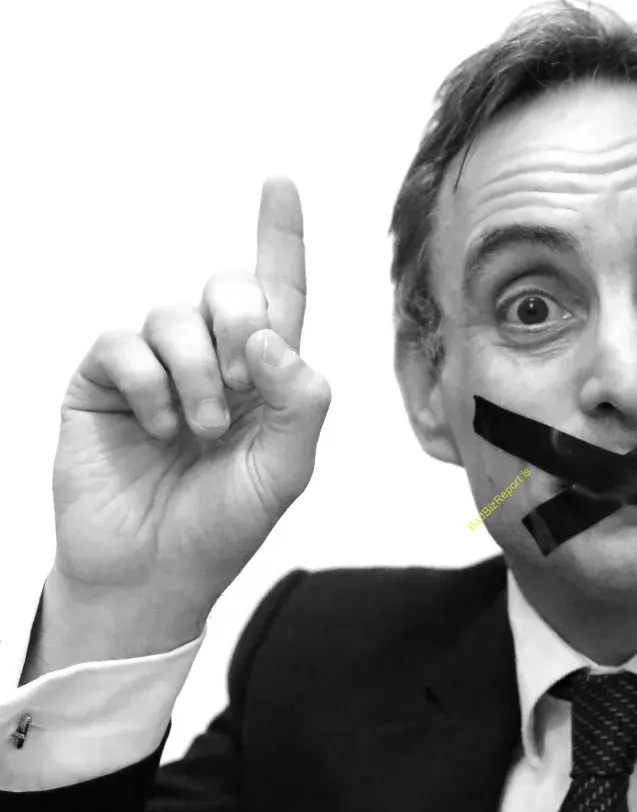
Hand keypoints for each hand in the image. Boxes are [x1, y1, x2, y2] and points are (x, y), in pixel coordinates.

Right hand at [48, 176, 331, 625]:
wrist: (153, 573)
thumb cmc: (223, 525)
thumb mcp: (285, 471)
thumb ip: (300, 402)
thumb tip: (269, 334)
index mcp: (266, 379)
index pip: (277, 296)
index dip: (279, 239)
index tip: (280, 183)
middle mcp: (213, 362)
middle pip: (229, 288)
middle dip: (239, 324)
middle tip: (241, 389)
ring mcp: (157, 369)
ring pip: (174, 315)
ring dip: (196, 374)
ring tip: (199, 430)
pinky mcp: (106, 380)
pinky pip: (123, 343)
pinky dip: (149, 384)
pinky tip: (156, 428)